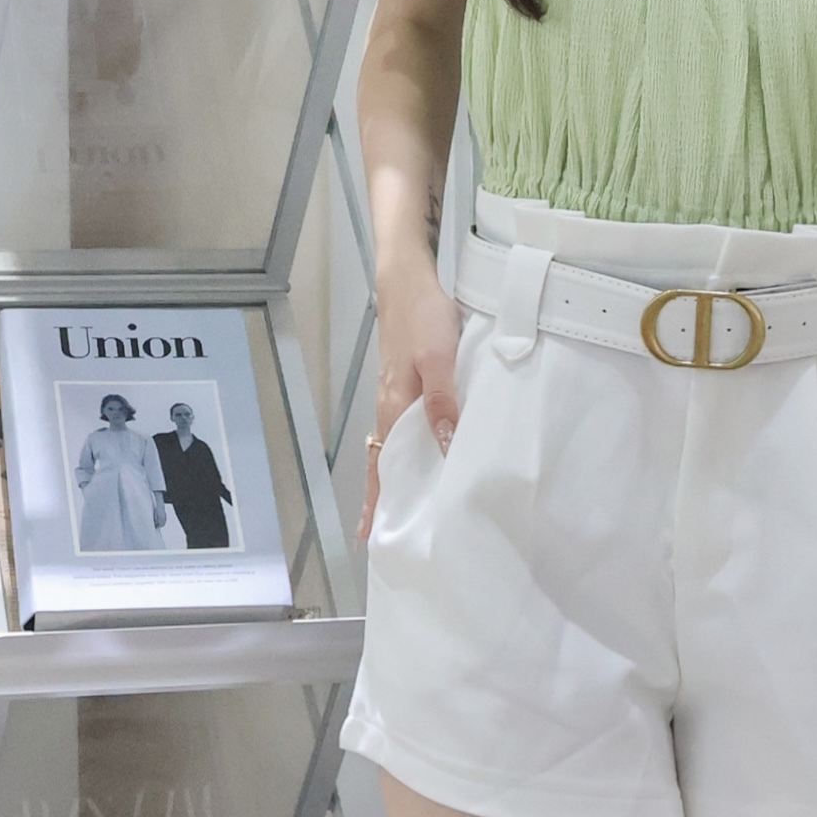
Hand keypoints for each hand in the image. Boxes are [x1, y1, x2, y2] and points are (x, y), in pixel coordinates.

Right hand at [359, 255, 465, 541]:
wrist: (407, 277)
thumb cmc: (422, 316)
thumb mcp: (439, 358)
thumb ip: (443, 401)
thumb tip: (443, 448)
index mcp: (393, 407)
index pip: (380, 466)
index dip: (377, 501)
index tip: (372, 538)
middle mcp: (389, 405)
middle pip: (382, 462)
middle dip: (384, 498)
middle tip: (391, 534)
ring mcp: (396, 393)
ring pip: (392, 445)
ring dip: (396, 475)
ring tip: (407, 504)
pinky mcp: (407, 380)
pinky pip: (403, 425)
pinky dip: (407, 448)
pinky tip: (424, 452)